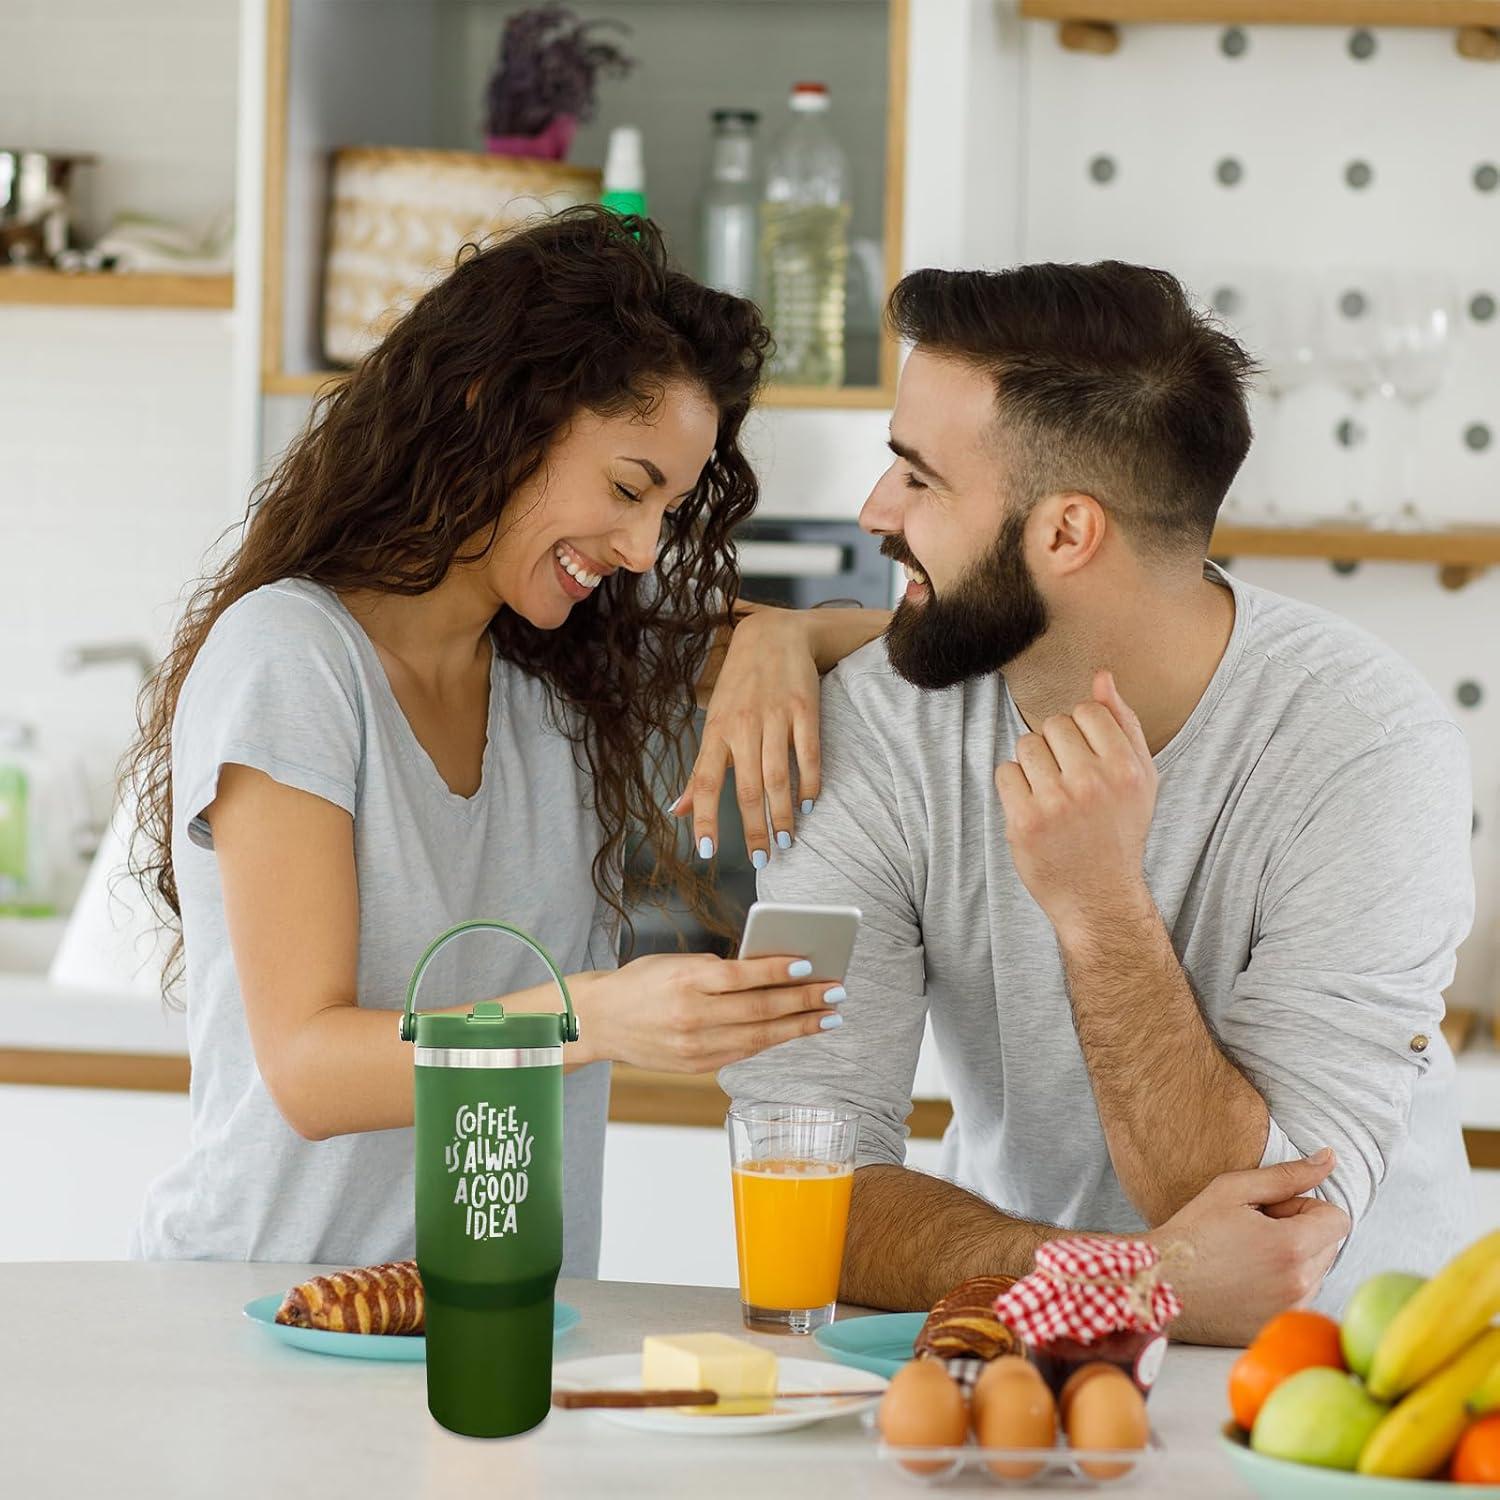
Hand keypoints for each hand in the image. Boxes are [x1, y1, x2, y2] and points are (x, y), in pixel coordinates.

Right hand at [571, 952, 844, 1073]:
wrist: (600, 1020)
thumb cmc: (642, 982)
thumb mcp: (677, 963)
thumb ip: (719, 970)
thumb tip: (770, 971)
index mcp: (686, 981)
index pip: (743, 976)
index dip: (779, 970)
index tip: (810, 964)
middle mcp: (692, 1016)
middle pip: (760, 1009)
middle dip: (804, 1001)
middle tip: (836, 992)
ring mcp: (695, 1046)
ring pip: (759, 1036)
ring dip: (799, 1026)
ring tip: (829, 1017)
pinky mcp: (697, 1065)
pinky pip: (744, 1051)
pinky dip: (773, 1040)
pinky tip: (795, 1031)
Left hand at [673, 610, 821, 865]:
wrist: (775, 635)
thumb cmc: (740, 686)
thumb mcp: (714, 724)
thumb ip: (700, 771)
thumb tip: (677, 811)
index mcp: (717, 731)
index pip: (707, 781)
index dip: (706, 817)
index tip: (708, 851)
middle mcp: (744, 725)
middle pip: (748, 787)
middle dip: (753, 828)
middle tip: (760, 860)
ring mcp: (776, 717)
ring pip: (778, 776)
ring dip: (782, 813)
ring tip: (785, 840)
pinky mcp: (805, 709)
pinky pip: (809, 754)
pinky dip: (810, 783)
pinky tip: (809, 805)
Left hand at [994, 669, 1157, 934]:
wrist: (1099, 897)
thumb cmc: (1119, 831)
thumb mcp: (1140, 779)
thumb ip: (1123, 723)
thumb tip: (1101, 676)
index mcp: (1126, 769)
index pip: (1087, 711)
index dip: (1082, 732)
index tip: (1086, 759)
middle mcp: (1092, 783)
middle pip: (1054, 724)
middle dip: (1057, 747)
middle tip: (1069, 781)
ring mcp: (1055, 803)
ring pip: (1026, 745)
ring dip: (1033, 764)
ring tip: (1050, 794)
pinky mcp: (1023, 821)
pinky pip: (1004, 772)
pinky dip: (1013, 786)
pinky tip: (1032, 808)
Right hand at [1149, 1151, 1350, 1345]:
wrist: (1161, 1282)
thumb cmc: (1192, 1232)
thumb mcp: (1233, 1190)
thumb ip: (1287, 1175)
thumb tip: (1330, 1158)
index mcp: (1291, 1246)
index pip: (1338, 1219)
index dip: (1305, 1207)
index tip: (1273, 1211)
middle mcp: (1299, 1284)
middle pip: (1329, 1245)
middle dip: (1301, 1231)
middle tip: (1255, 1230)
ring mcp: (1291, 1311)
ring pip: (1316, 1272)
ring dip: (1294, 1259)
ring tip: (1249, 1255)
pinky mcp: (1281, 1328)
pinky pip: (1301, 1298)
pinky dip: (1283, 1285)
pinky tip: (1248, 1279)